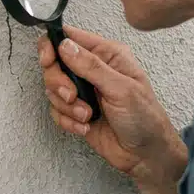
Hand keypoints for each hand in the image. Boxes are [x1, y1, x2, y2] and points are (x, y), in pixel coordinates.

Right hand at [38, 26, 186, 189]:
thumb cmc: (145, 118)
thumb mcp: (121, 89)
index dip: (53, 46)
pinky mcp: (76, 111)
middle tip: (72, 96)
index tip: (48, 61)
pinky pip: (56, 110)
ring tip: (87, 115)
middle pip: (54, 64)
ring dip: (66, 106)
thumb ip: (91, 66)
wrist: (145, 154)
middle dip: (58, 83)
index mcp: (107, 55)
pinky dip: (67, 120)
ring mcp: (83, 91)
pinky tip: (85, 126)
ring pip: (53, 89)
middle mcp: (92, 70)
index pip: (70, 38)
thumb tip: (64, 45)